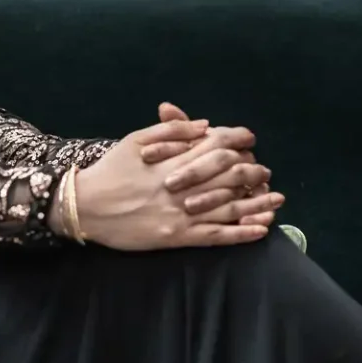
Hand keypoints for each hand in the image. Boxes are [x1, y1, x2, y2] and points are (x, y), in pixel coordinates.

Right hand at [69, 119, 277, 249]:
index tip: (251, 138)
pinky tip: (260, 230)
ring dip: (257, 203)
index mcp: (173, 161)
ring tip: (277, 199)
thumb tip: (204, 126)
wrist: (84, 207)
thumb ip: (170, 132)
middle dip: (252, 171)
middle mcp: (182, 187)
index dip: (237, 140)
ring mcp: (181, 214)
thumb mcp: (134, 140)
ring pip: (229, 208)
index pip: (215, 146)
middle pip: (229, 176)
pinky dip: (240, 233)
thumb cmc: (110, 171)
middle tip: (266, 170)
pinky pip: (215, 236)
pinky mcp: (177, 236)